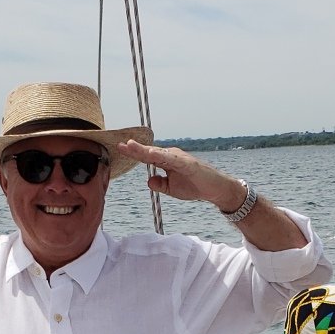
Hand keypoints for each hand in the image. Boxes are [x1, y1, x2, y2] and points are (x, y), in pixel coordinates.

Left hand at [117, 139, 245, 209]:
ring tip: (131, 146)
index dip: (133, 153)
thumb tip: (148, 180)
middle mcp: (172, 156)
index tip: (119, 148)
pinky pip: (173, 160)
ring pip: (159, 153)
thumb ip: (160, 184)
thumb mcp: (172, 189)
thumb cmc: (194, 186)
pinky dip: (162, 156)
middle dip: (135, 149)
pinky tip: (152, 154)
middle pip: (150, 153)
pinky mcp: (189, 164)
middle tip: (120, 144)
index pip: (147, 157)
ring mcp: (180, 158)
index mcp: (166, 161)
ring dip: (145, 150)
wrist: (215, 189)